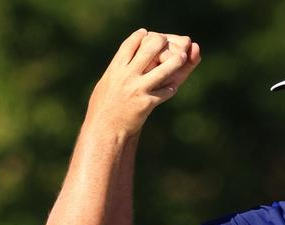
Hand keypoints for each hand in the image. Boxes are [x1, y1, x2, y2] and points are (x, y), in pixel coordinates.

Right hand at [86, 29, 200, 135]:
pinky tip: (172, 88)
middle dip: (160, 42)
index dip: (139, 36)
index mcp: (115, 69)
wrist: (105, 130)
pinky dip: (169, 89)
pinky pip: (164, 92)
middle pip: (149, 49)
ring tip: (182, 57)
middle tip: (167, 42)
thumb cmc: (102, 108)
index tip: (146, 33)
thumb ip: (116, 71)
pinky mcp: (146, 103)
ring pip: (162, 70)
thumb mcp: (106, 85)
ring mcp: (137, 89)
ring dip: (175, 62)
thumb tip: (125, 60)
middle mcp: (126, 76)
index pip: (129, 45)